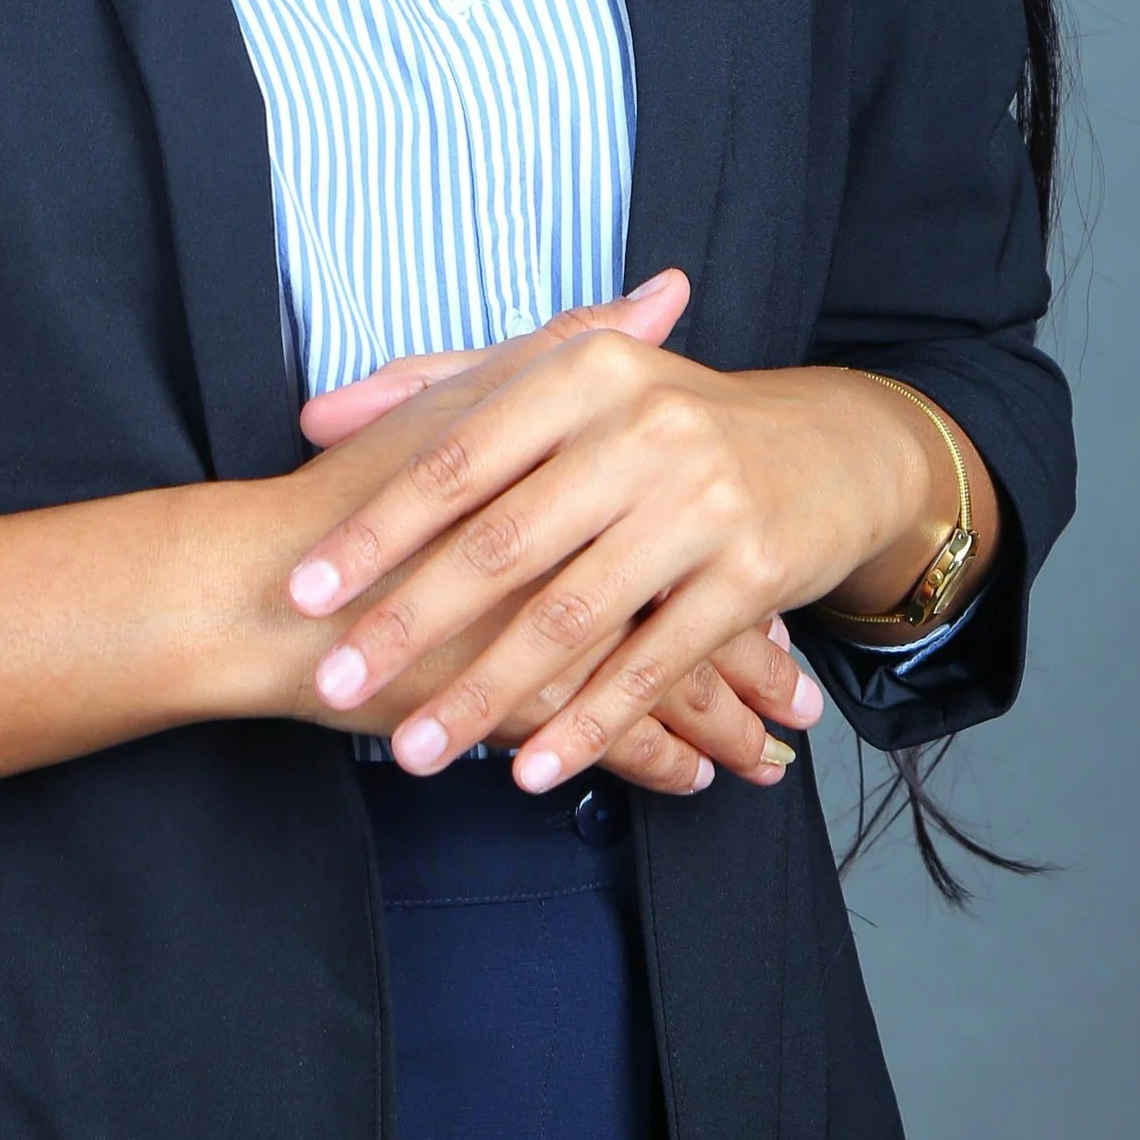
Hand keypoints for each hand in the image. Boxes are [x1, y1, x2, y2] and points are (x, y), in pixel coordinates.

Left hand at [295, 284, 820, 797]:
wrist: (832, 446)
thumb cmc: (664, 415)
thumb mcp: (561, 376)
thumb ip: (436, 386)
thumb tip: (316, 412)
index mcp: (582, 372)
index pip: (456, 460)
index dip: (377, 528)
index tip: (307, 586)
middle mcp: (642, 430)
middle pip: (501, 544)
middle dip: (410, 621)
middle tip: (335, 675)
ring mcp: (701, 504)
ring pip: (571, 617)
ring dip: (485, 693)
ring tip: (415, 748)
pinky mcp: (751, 576)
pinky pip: (652, 664)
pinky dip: (587, 723)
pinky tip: (529, 767)